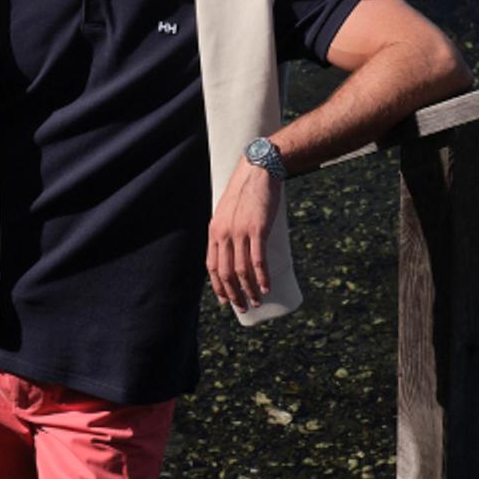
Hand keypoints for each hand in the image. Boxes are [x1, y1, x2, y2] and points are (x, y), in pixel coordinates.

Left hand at [206, 156, 281, 311]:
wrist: (258, 171)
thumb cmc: (245, 192)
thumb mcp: (227, 212)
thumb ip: (227, 230)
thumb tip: (233, 250)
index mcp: (215, 232)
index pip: (212, 266)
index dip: (218, 286)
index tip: (226, 300)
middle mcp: (224, 234)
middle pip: (226, 273)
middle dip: (234, 294)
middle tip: (244, 307)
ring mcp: (240, 232)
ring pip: (242, 270)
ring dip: (249, 290)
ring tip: (256, 301)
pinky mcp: (258, 229)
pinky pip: (258, 259)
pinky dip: (261, 277)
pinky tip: (266, 287)